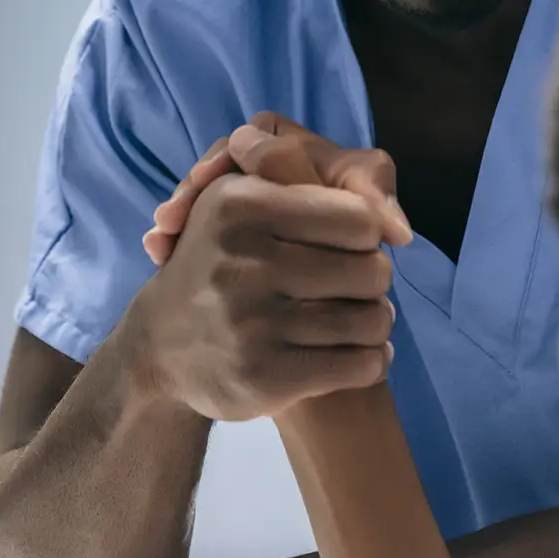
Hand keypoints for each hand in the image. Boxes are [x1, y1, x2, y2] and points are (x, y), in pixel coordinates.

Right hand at [119, 122, 412, 422]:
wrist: (161, 346)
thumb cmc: (221, 260)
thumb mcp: (241, 199)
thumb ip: (306, 180)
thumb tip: (397, 223)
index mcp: (238, 204)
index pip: (359, 216)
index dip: (366, 232)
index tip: (349, 246)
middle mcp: (242, 260)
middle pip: (372, 269)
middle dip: (374, 281)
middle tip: (356, 289)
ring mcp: (252, 323)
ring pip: (372, 320)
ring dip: (377, 324)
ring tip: (359, 323)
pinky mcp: (265, 377)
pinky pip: (360, 365)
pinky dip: (372, 362)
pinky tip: (358, 356)